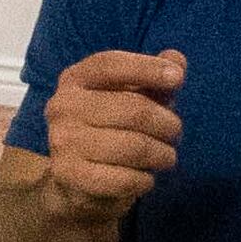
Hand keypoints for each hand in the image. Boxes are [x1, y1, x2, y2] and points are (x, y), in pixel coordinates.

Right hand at [41, 48, 186, 224]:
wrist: (74, 182)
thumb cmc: (110, 130)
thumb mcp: (132, 99)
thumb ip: (153, 79)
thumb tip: (176, 59)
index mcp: (75, 79)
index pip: (110, 64)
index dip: (146, 68)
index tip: (177, 78)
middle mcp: (63, 106)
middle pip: (134, 109)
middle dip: (167, 124)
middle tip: (175, 134)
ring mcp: (63, 141)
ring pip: (134, 147)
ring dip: (162, 155)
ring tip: (166, 157)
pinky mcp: (69, 175)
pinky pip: (125, 179)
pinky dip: (145, 180)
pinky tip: (145, 178)